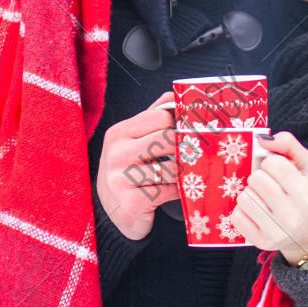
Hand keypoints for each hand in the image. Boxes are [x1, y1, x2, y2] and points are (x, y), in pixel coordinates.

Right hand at [96, 90, 179, 240]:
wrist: (112, 212)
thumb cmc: (128, 170)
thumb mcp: (134, 140)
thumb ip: (153, 116)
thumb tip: (177, 95)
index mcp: (119, 133)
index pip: (162, 116)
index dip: (181, 124)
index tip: (192, 132)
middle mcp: (117, 153)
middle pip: (169, 139)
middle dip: (186, 147)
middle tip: (196, 154)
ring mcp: (121, 179)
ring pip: (172, 168)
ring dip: (184, 173)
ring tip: (185, 174)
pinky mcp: (131, 202)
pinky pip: (169, 191)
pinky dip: (178, 191)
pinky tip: (176, 192)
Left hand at [229, 131, 307, 263]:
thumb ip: (289, 145)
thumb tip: (262, 139)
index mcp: (306, 192)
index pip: (272, 164)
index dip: (271, 164)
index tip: (278, 172)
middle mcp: (292, 214)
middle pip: (255, 180)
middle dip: (259, 178)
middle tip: (269, 185)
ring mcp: (276, 231)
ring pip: (244, 197)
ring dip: (250, 194)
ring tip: (263, 199)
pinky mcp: (262, 242)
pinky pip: (237, 217)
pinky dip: (243, 211)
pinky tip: (257, 212)